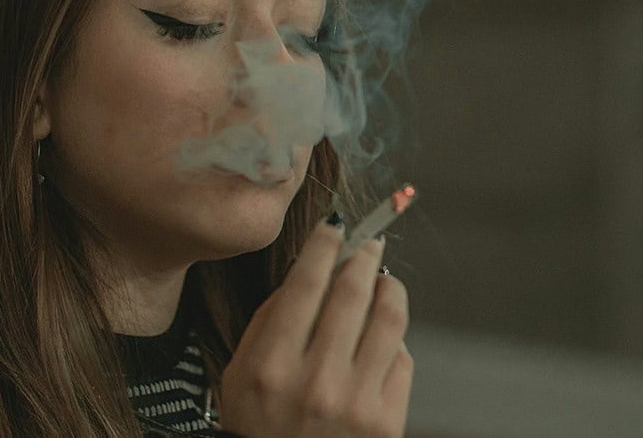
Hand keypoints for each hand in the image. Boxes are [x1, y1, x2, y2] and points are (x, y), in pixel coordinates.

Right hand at [220, 221, 412, 437]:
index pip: (306, 282)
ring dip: (390, 288)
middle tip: (369, 242)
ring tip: (383, 280)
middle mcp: (316, 382)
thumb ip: (271, 321)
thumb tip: (312, 270)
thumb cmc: (257, 427)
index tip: (336, 224)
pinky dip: (394, 339)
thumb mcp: (240, 374)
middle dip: (364, 255)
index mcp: (271, 365)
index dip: (326, 243)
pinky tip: (382, 335)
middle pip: (353, 291)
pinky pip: (403, 359)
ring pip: (390, 318)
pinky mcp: (387, 423)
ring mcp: (356, 403)